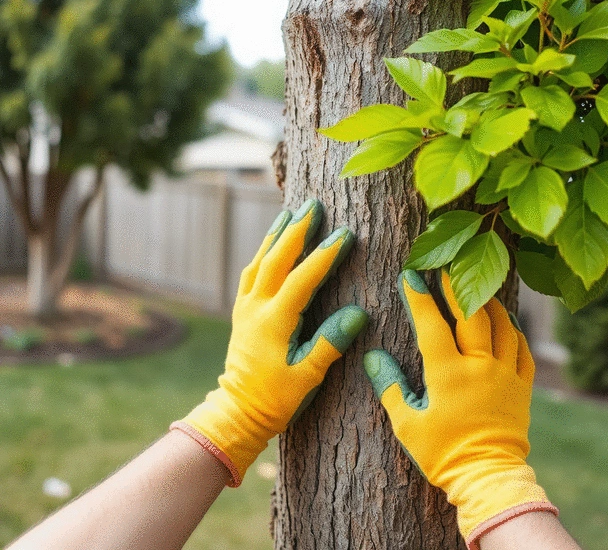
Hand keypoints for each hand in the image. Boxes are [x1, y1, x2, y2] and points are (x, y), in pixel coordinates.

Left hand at [174, 199, 367, 484]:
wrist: (237, 412)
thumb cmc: (275, 399)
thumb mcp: (307, 377)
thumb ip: (330, 343)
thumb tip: (359, 313)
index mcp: (274, 321)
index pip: (303, 278)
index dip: (325, 255)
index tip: (344, 233)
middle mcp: (256, 308)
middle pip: (276, 259)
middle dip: (296, 230)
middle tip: (313, 205)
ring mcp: (245, 308)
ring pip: (260, 261)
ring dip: (276, 235)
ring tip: (291, 212)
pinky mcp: (241, 312)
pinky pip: (251, 272)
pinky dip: (263, 252)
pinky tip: (272, 243)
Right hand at [364, 271, 555, 548]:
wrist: (487, 478)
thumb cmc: (442, 454)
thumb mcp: (407, 424)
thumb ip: (390, 386)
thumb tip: (373, 356)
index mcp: (448, 372)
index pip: (431, 323)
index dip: (419, 297)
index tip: (410, 275)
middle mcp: (480, 365)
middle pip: (471, 313)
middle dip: (456, 286)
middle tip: (445, 268)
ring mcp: (505, 373)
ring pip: (501, 325)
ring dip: (488, 302)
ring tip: (476, 288)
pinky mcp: (523, 386)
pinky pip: (523, 348)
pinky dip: (514, 330)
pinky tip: (506, 322)